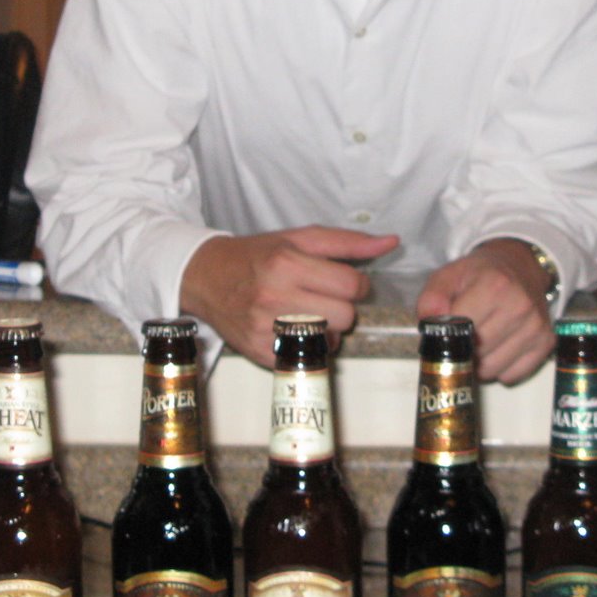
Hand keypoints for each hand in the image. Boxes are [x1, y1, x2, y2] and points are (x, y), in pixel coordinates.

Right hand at [180, 227, 400, 367]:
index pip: (351, 285)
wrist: (205, 277)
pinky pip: (307, 358)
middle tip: (324, 298)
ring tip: (310, 314)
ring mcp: (265, 328)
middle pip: (345, 315)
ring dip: (328, 330)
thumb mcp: (298, 238)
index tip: (342, 281)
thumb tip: (391, 242)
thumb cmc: (257, 255)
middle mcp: (274, 296)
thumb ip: (347, 242)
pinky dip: (308, 348)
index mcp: (287, 263)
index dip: (355, 284)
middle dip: (342, 307)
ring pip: (330, 340)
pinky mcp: (259, 352)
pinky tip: (294, 331)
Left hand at [415, 239, 553, 384]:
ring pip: (492, 370)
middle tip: (461, 338)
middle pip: (476, 353)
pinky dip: (500, 370)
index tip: (446, 330)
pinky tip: (497, 349)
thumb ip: (432, 298)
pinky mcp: (546, 343)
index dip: (447, 335)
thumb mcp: (449, 275)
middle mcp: (519, 307)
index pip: (460, 329)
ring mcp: (536, 327)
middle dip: (462, 351)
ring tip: (479, 343)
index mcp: (494, 286)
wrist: (520, 266)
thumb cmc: (480, 274)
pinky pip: (512, 376)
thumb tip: (430, 323)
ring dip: (479, 364)